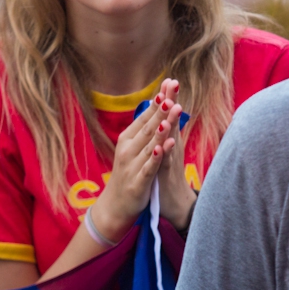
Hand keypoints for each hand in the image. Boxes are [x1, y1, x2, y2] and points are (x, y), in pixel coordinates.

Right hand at [90, 88, 179, 241]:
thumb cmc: (129, 172)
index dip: (158, 101)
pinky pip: (150, 167)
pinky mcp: (138, 183)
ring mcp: (132, 166)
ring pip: (150, 144)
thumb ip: (145, 128)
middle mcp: (128, 149)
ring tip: (172, 112)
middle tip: (171, 93)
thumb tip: (156, 104)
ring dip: (162, 128)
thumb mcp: (135, 148)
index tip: (169, 84)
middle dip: (161, 110)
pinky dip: (157, 156)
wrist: (115, 205)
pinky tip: (165, 146)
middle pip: (149, 126)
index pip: (145, 116)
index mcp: (128, 138)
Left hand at [156, 80, 196, 230]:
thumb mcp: (167, 152)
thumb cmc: (167, 177)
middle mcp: (172, 147)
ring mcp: (171, 160)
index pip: (168, 115)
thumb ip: (166, 134)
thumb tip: (165, 117)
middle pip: (172, 121)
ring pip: (172, 139)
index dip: (168, 98)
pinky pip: (166, 162)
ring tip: (173, 105)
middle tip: (173, 82)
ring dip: (172, 122)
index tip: (168, 79)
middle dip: (171, 102)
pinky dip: (167, 152)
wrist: (174, 205)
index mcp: (169, 140)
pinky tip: (167, 142)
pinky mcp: (166, 175)